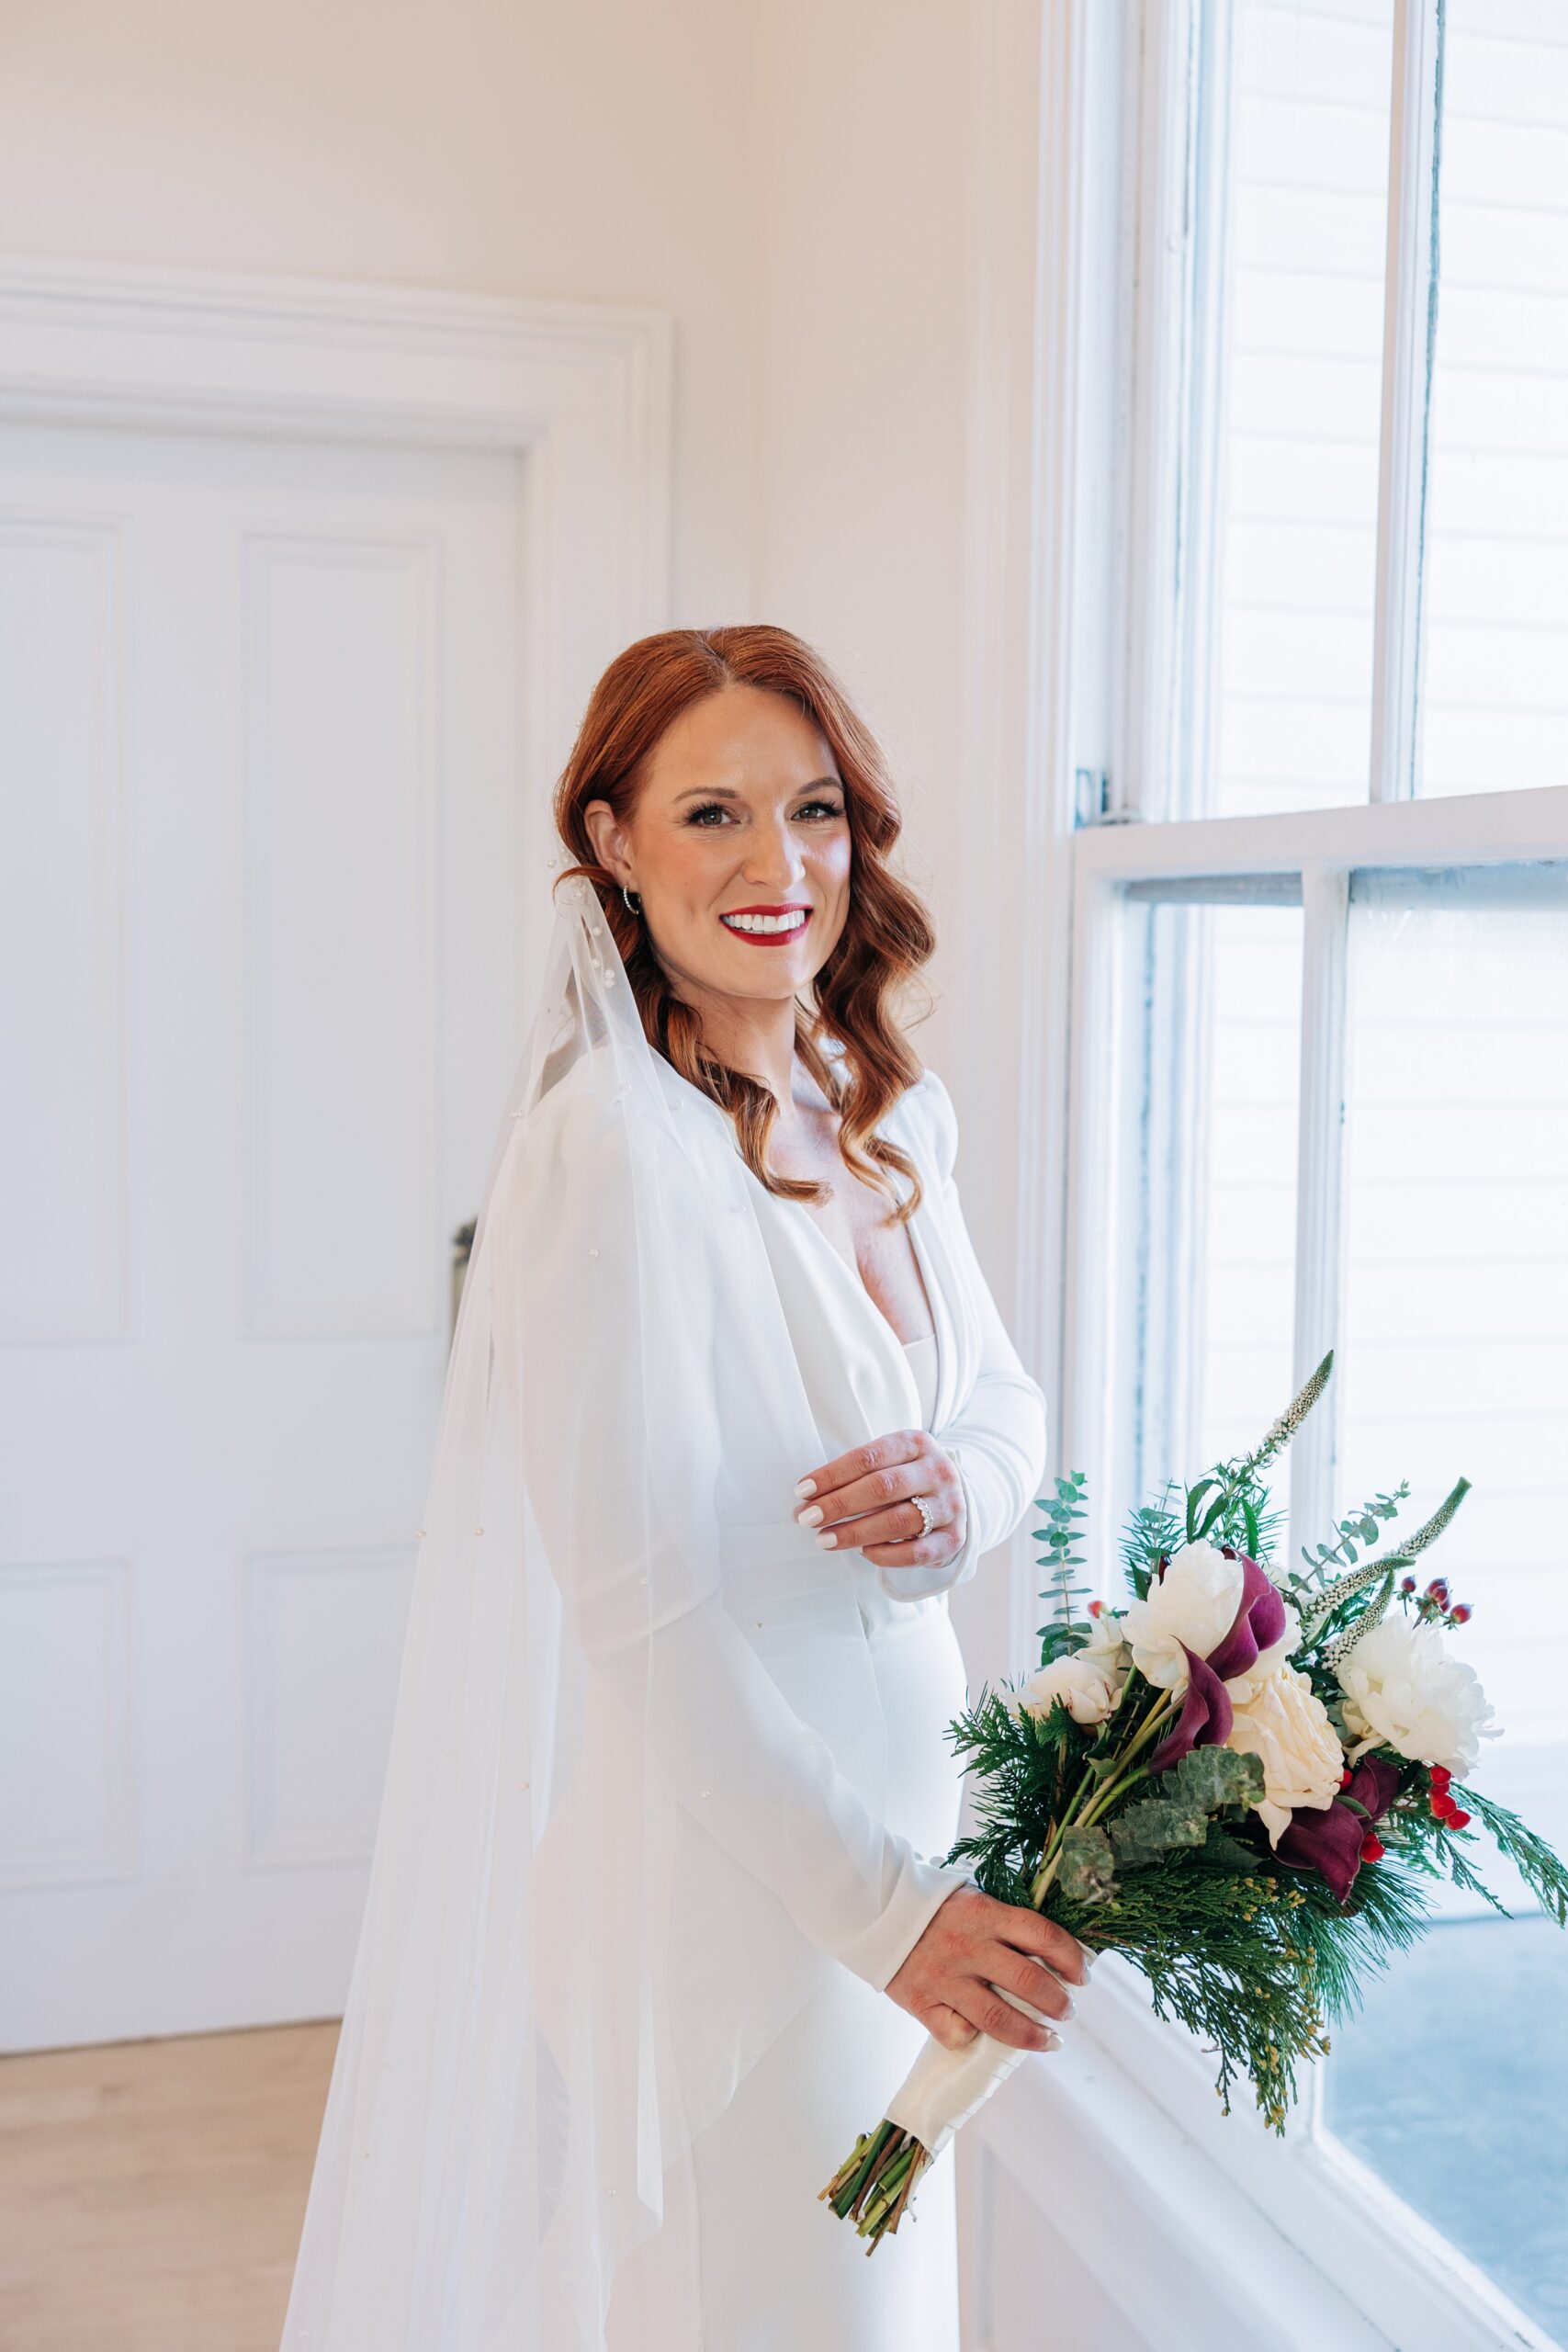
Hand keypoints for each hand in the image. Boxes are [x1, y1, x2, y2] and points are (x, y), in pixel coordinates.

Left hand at [792, 1428, 966, 1571]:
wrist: (956, 1494)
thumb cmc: (908, 1476)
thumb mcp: (890, 1460)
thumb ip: (857, 1474)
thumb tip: (807, 1498)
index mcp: (917, 1443)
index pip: (869, 1457)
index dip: (833, 1475)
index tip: (802, 1491)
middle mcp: (938, 1471)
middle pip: (883, 1487)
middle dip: (839, 1504)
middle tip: (806, 1518)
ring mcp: (950, 1505)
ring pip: (899, 1521)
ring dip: (856, 1532)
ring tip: (824, 1540)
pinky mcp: (954, 1538)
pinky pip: (917, 1552)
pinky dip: (886, 1555)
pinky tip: (863, 1552)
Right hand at [884, 1885, 1089, 2052]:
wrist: (876, 1911)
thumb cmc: (936, 1909)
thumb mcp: (975, 1901)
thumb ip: (1007, 1924)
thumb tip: (1055, 1954)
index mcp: (984, 1913)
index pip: (1041, 1935)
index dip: (1071, 1959)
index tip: (1083, 1977)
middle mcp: (967, 1946)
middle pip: (1028, 1982)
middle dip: (1059, 2003)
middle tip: (1067, 2011)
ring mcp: (944, 1978)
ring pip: (999, 2020)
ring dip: (1033, 2035)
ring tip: (1050, 2040)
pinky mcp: (922, 2003)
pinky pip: (957, 2033)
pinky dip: (973, 2037)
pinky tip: (983, 2035)